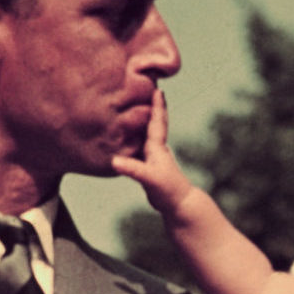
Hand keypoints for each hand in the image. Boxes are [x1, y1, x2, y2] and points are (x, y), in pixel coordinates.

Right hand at [109, 90, 193, 212]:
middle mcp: (156, 150)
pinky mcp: (149, 168)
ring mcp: (153, 159)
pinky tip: (128, 141)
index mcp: (157, 147)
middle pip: (154, 124)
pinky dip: (135, 140)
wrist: (179, 205)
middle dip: (152, 108)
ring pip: (147, 136)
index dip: (157, 105)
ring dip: (143, 123)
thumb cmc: (167, 190)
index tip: (158, 88)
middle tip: (149, 91)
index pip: (156, 121)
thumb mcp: (149, 178)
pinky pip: (140, 148)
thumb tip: (114, 161)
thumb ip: (132, 169)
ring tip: (135, 110)